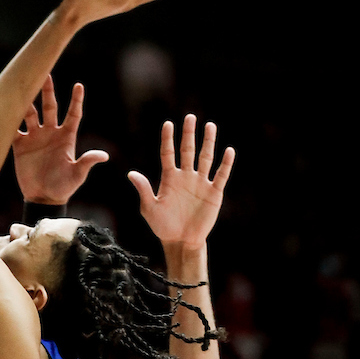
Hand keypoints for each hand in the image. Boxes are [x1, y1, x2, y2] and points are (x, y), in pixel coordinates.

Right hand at [13, 77, 108, 204]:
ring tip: (21, 87)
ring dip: (27, 102)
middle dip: (48, 91)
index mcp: (66, 138)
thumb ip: (87, 162)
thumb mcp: (77, 175)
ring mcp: (35, 138)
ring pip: (30, 114)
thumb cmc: (63, 187)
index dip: (76, 100)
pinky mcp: (20, 146)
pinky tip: (4, 109)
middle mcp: (50, 133)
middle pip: (50, 107)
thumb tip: (104, 156)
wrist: (43, 198)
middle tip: (45, 74)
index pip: (73, 114)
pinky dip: (9, 120)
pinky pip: (14, 129)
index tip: (78, 86)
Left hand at [128, 115, 234, 249]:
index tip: (168, 124)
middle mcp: (186, 176)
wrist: (181, 241)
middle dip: (189, 134)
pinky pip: (221, 175)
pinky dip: (225, 164)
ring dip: (208, 142)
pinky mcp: (213, 193)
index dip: (168, 139)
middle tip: (190, 117)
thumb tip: (131, 173)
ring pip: (205, 158)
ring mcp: (200, 183)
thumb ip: (143, 190)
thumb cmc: (163, 226)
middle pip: (188, 150)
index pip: (168, 153)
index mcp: (169, 178)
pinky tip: (228, 150)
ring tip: (210, 126)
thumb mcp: (150, 208)